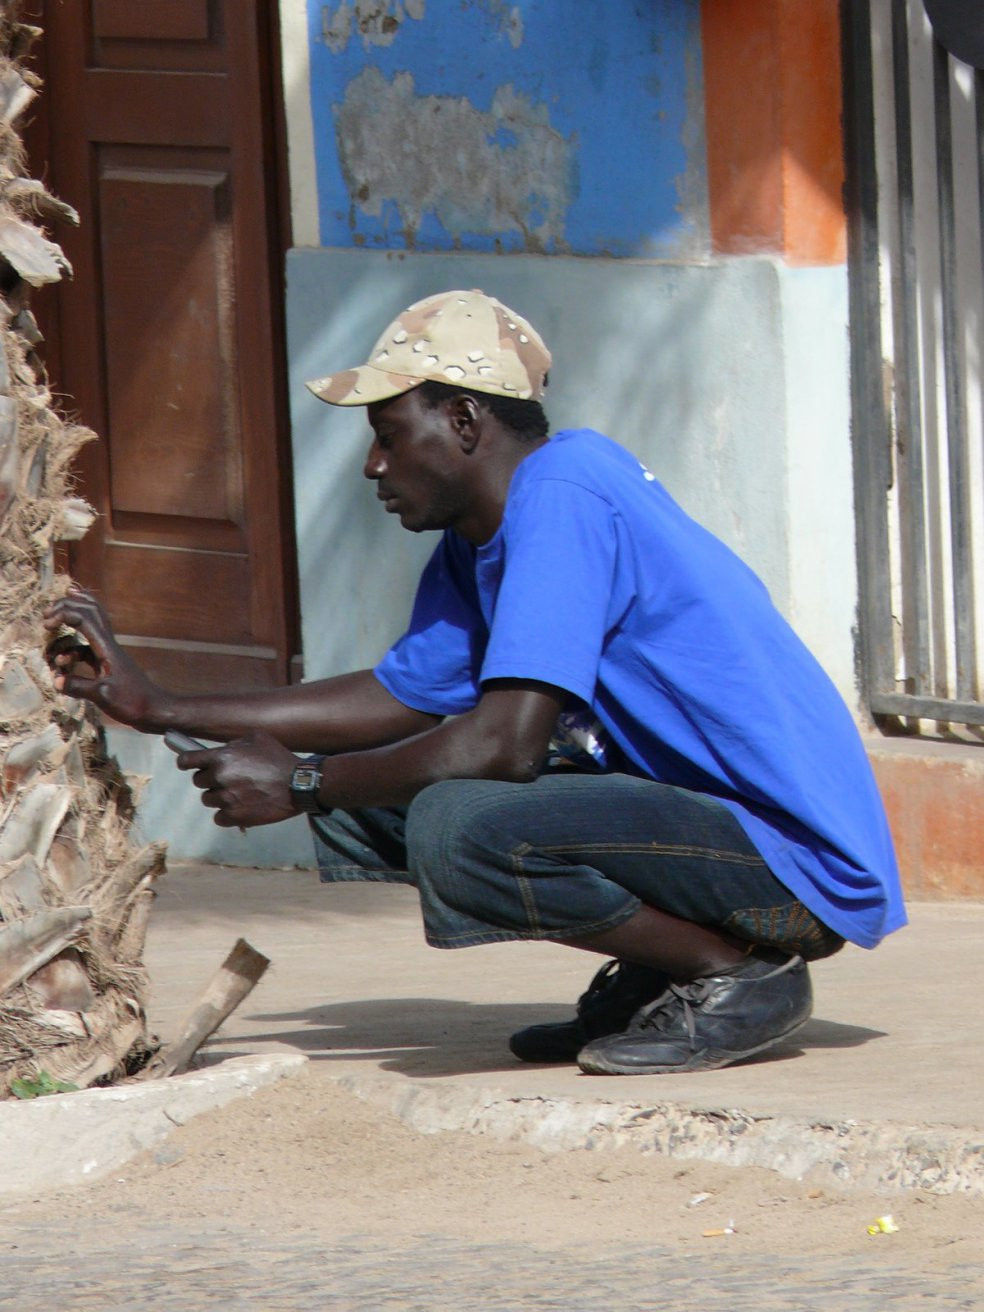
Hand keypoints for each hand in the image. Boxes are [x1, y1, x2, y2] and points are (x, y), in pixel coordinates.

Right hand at [42, 586, 164, 727]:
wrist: (154, 709)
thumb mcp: (103, 695)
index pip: (85, 618)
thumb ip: (78, 686)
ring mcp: (108, 653)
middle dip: (68, 606)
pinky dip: (72, 650)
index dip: (64, 614)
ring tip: (52, 631)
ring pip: (89, 628)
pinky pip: (86, 649)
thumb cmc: (132, 702)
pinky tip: (63, 663)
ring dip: (70, 626)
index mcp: (107, 648)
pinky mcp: (107, 664)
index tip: (46, 624)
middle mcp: (108, 645)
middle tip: (47, 613)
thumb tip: (56, 681)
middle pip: (91, 612)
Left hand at [177, 731, 301, 828]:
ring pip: (208, 799)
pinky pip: (218, 818)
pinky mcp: (234, 817)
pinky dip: (227, 814)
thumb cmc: (279, 759)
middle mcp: (220, 777)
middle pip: (199, 781)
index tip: (187, 764)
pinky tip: (241, 808)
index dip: (185, 762)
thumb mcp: (257, 739)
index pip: (187, 760)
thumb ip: (234, 744)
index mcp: (222, 757)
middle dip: (210, 779)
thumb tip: (222, 751)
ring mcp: (226, 799)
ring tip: (239, 794)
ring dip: (219, 797)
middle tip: (228, 779)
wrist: (297, 785)